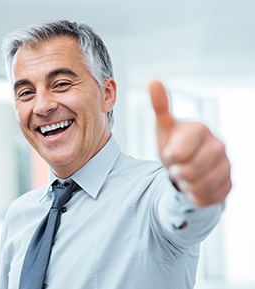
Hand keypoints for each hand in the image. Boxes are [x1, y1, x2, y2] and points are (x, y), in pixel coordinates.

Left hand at [149, 80, 231, 206]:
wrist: (187, 169)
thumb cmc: (174, 147)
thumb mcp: (163, 129)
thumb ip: (160, 107)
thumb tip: (153, 80)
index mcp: (200, 129)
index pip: (177, 153)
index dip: (169, 158)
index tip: (171, 154)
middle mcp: (218, 145)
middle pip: (188, 171)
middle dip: (177, 173)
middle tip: (177, 167)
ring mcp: (227, 165)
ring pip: (198, 186)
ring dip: (186, 185)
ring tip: (186, 176)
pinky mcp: (229, 184)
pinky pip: (207, 198)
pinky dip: (196, 196)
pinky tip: (196, 186)